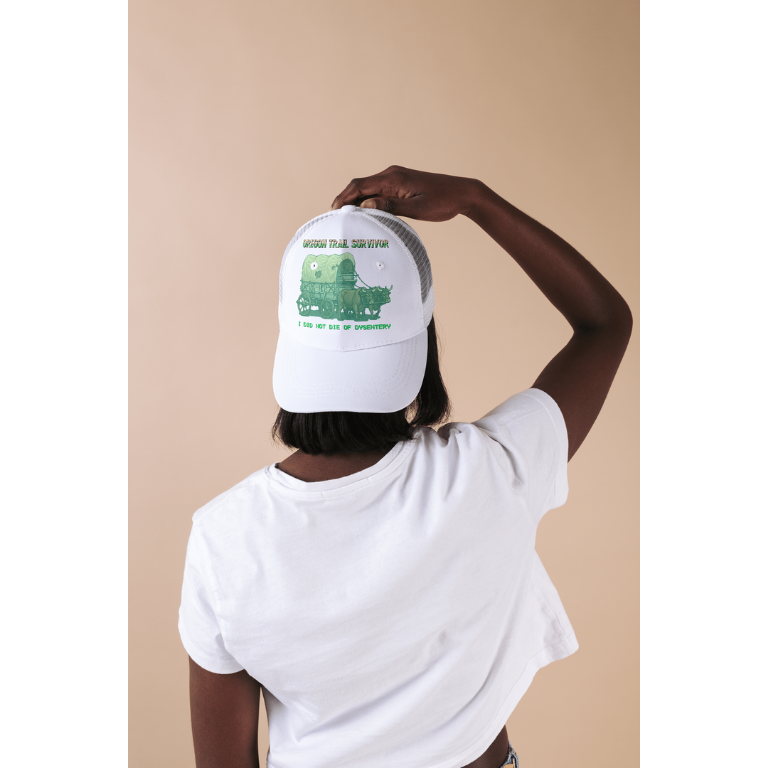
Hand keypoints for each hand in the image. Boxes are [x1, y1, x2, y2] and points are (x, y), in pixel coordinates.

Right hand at [331, 166, 481, 221]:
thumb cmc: (443, 202)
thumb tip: (366, 206)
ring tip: (346, 218)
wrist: (462, 193)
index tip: (333, 210)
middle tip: (335, 218)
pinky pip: (378, 190)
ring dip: (356, 201)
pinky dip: (368, 200)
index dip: (344, 197)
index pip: (360, 185)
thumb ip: (391, 206)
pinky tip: (366, 213)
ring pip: (369, 188)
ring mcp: (396, 178)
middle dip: (346, 200)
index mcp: (394, 178)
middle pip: (361, 186)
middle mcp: (392, 174)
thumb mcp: (417, 208)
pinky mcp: (401, 183)